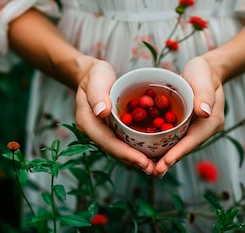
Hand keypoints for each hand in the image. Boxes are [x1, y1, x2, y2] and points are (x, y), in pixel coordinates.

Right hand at [74, 57, 155, 174]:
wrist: (92, 75)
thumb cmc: (95, 75)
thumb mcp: (96, 79)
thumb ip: (97, 94)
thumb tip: (102, 112)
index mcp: (88, 123)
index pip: (108, 143)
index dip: (126, 154)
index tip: (143, 161)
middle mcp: (95, 132)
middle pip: (115, 151)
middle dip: (134, 162)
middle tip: (154, 169)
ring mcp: (103, 133)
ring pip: (121, 150)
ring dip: (137, 160)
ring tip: (156, 167)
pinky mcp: (112, 131)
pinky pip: (125, 142)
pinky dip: (138, 149)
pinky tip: (153, 153)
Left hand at [153, 56, 224, 177]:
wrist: (205, 70)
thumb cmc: (203, 72)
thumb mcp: (203, 79)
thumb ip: (204, 95)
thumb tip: (204, 113)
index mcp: (212, 121)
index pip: (194, 139)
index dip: (179, 152)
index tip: (166, 162)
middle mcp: (205, 128)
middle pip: (186, 147)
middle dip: (170, 160)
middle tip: (154, 172)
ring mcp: (196, 129)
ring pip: (180, 145)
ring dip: (166, 157)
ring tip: (151, 169)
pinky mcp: (187, 126)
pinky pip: (175, 138)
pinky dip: (164, 146)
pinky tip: (150, 154)